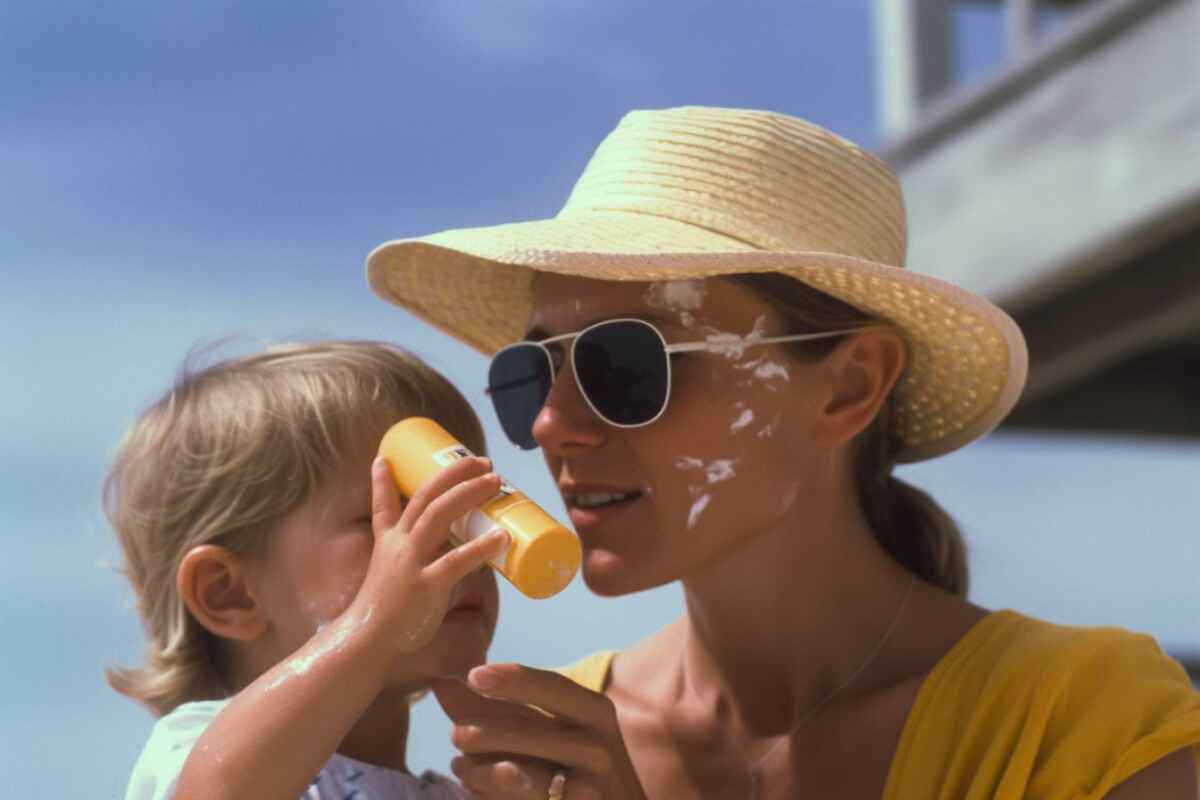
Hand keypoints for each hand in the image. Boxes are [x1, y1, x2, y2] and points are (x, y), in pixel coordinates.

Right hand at [353, 455, 509, 655]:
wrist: (365, 645)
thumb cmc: (382, 619)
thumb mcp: (389, 582)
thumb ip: (414, 570)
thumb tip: (445, 566)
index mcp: (386, 544)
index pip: (383, 505)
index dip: (383, 482)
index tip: (384, 459)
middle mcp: (397, 546)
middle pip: (426, 497)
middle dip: (454, 473)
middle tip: (482, 460)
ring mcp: (411, 563)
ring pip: (440, 515)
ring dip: (469, 493)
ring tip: (495, 480)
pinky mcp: (426, 586)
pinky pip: (457, 561)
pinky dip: (482, 546)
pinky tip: (503, 536)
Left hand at [434, 664, 647, 799]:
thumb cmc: (572, 770)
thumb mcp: (544, 734)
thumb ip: (495, 710)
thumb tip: (442, 681)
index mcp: (595, 714)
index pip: (554, 688)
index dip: (515, 680)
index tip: (474, 675)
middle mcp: (601, 749)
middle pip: (535, 734)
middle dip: (487, 732)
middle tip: (456, 734)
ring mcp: (594, 789)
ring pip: (525, 777)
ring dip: (482, 772)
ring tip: (460, 769)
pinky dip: (493, 798)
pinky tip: (477, 793)